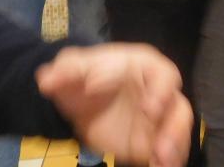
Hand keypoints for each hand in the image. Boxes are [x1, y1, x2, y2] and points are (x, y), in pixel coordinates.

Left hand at [36, 43, 192, 166]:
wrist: (87, 98)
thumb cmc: (87, 76)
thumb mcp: (74, 68)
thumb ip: (64, 71)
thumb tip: (46, 78)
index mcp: (145, 67)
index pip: (157, 73)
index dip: (156, 89)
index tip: (141, 106)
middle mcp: (159, 91)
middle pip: (175, 102)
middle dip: (170, 119)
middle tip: (155, 131)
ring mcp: (159, 117)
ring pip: (177, 127)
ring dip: (173, 142)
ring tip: (161, 159)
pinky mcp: (154, 139)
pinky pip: (170, 149)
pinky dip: (167, 159)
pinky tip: (158, 166)